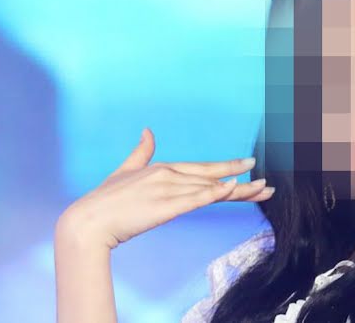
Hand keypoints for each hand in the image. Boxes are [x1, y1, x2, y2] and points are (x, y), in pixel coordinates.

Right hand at [55, 128, 273, 249]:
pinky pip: (196, 198)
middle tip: (267, 182)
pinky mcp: (164, 205)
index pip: (203, 169)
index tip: (249, 167)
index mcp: (162, 168)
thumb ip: (140, 151)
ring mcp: (167, 188)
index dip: (227, 168)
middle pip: (213, 177)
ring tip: (263, 190)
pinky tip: (233, 189)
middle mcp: (168, 175)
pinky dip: (216, 192)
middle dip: (242, 179)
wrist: (87, 222)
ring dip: (239, 190)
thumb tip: (148, 131)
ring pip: (211, 188)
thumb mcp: (125, 171)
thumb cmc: (104, 202)